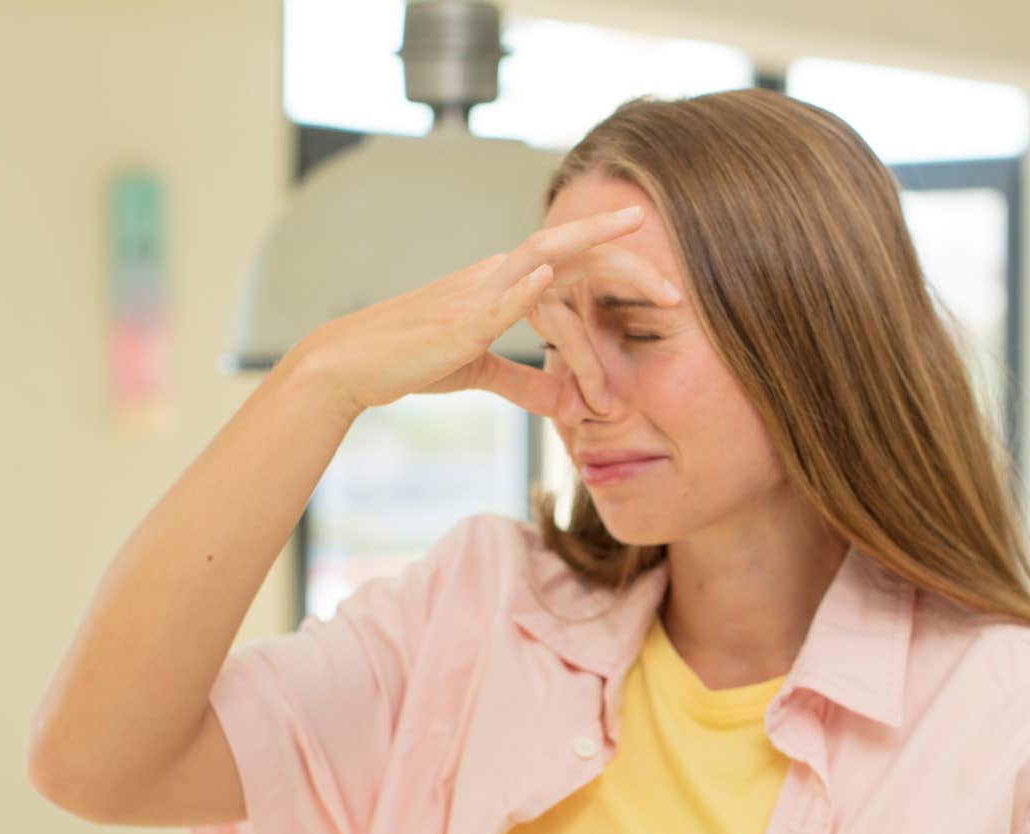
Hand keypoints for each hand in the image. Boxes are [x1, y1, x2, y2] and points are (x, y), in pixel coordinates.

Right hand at [291, 205, 679, 416]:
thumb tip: (565, 403)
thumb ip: (524, 384)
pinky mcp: (456, 322)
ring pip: (542, 259)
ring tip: (633, 233)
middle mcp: (495, 275)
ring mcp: (476, 292)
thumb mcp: (478, 373)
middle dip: (626, 261)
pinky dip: (524, 286)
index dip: (621, 285)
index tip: (667, 303)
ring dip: (590, 245)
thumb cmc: (410, 360)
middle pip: (571, 251)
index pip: (574, 274)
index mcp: (503, 284)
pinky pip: (496, 298)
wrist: (352, 364)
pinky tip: (549, 275)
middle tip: (676, 286)